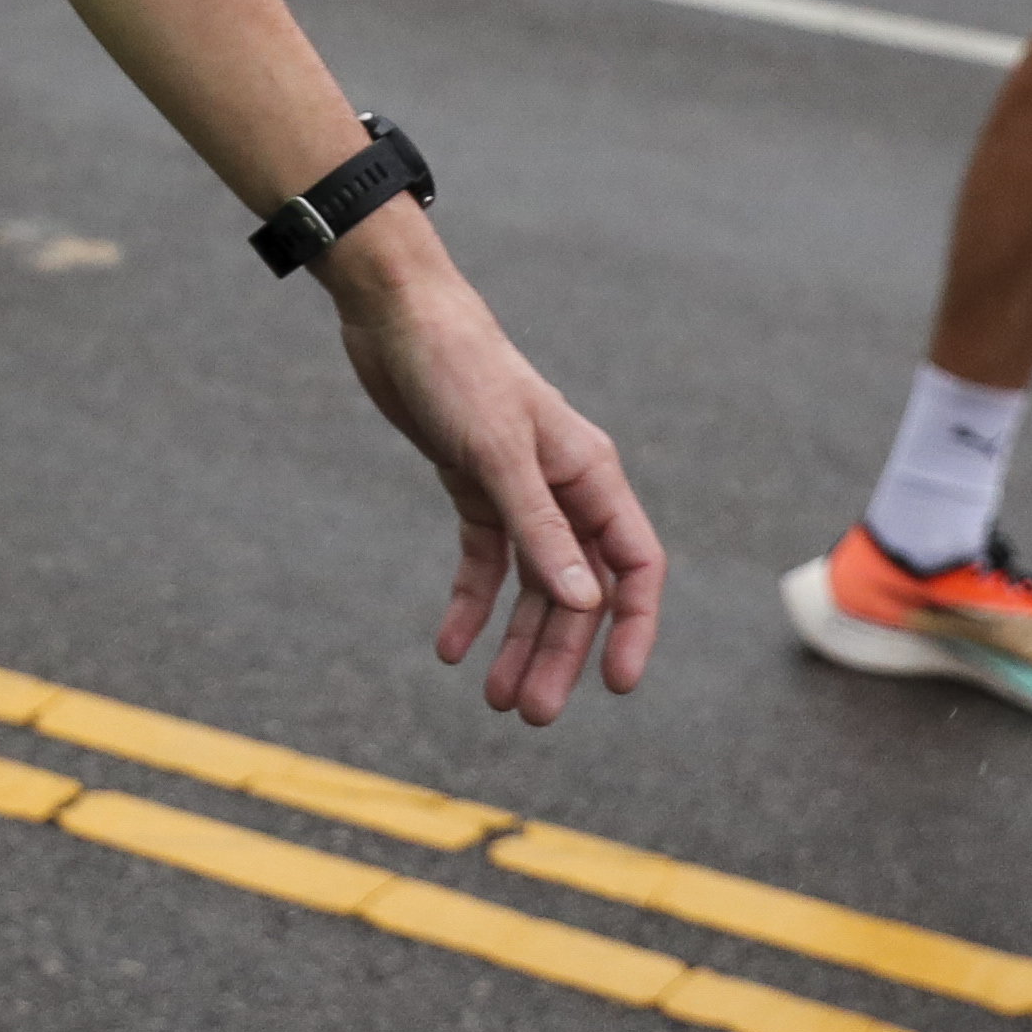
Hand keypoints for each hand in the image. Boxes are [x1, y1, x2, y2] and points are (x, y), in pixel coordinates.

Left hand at [325, 234, 661, 723]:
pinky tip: (451, 648)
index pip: (634, 566)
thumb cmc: (458, 370)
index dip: (632, 627)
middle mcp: (564, 487)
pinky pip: (484, 561)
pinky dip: (472, 604)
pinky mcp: (473, 486)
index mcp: (591, 475)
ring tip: (495, 700)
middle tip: (530, 714)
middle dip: (559, 654)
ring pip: (533, 584)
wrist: (396, 317)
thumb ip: (541, 528)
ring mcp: (519, 489)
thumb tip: (586, 605)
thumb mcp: (498, 453)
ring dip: (516, 641)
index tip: (618, 685)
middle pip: (577, 590)